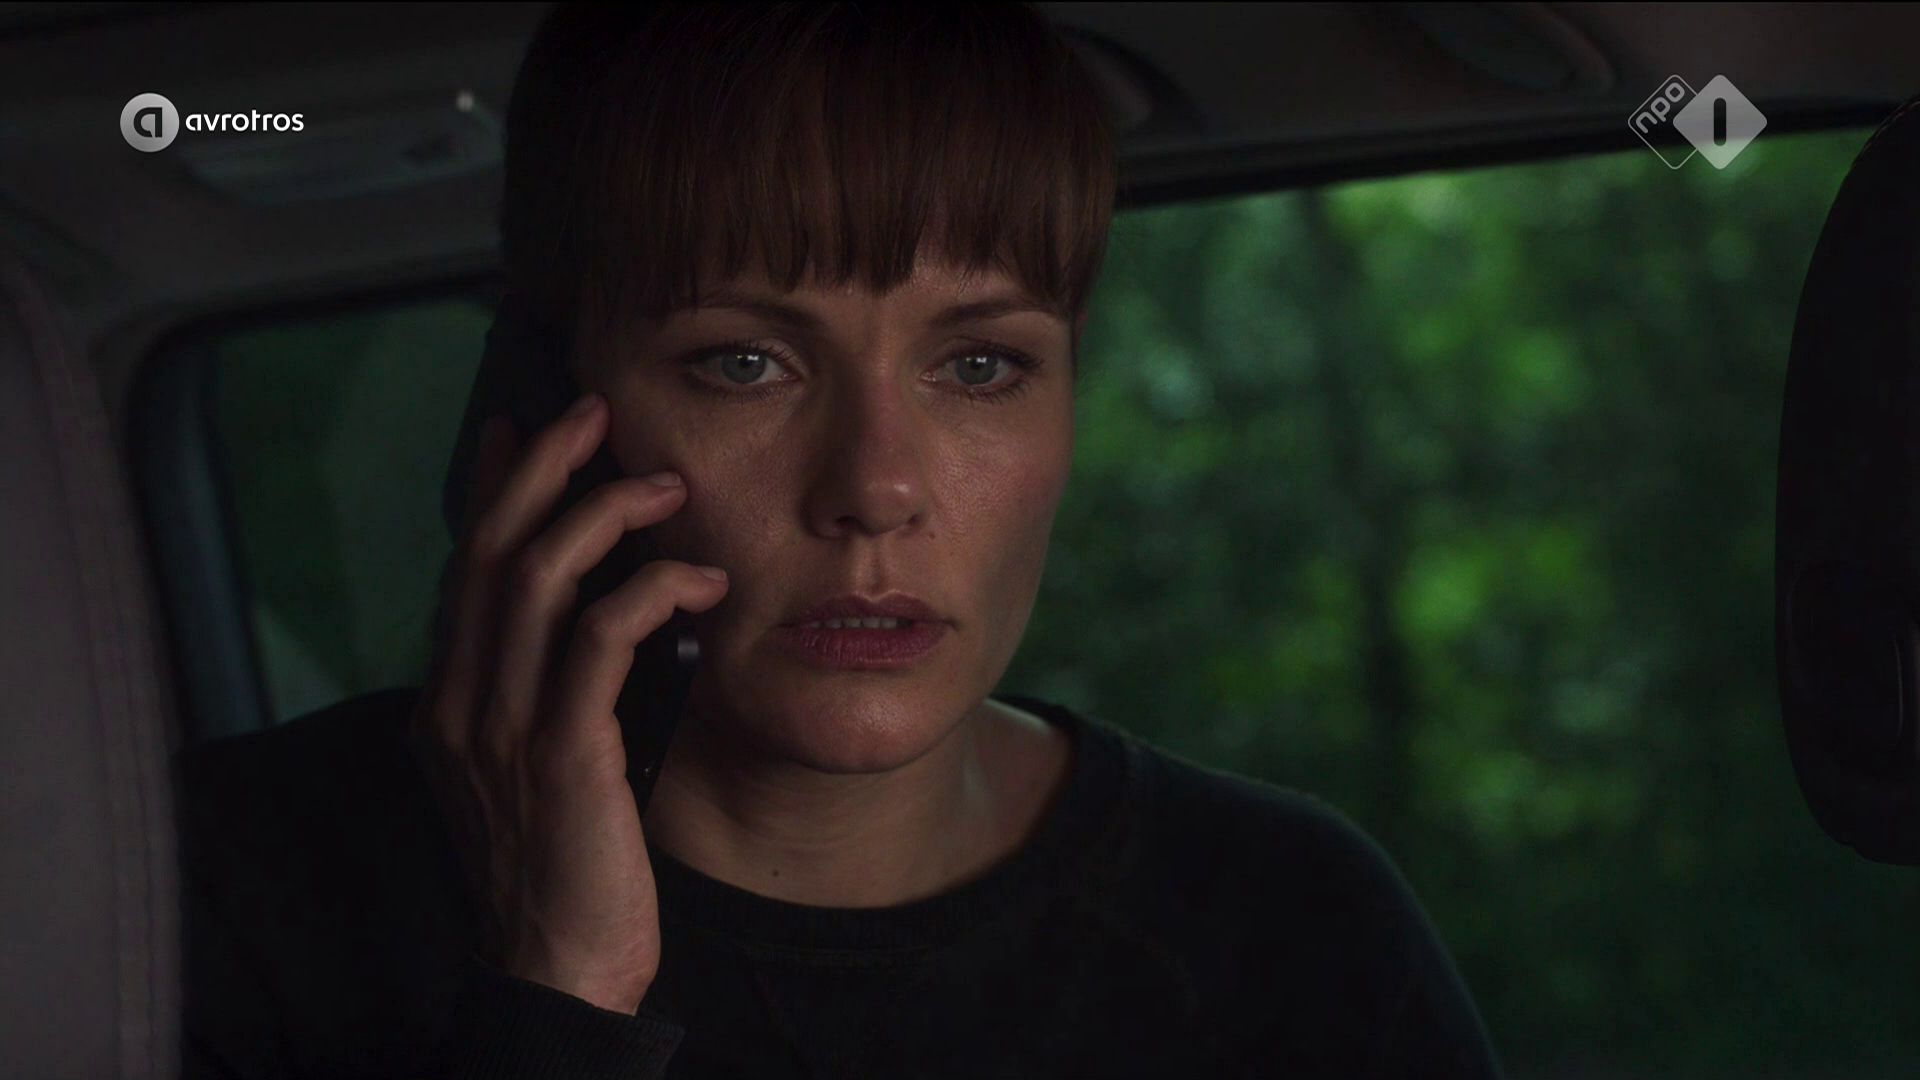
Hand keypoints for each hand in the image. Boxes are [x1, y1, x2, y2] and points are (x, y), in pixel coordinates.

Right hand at [410, 392, 728, 1013]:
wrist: (558, 968)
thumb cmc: (567, 865)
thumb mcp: (538, 766)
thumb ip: (545, 692)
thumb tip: (587, 617)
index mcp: (450, 702)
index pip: (466, 568)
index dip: (496, 490)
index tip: (527, 427)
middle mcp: (462, 703)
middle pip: (491, 550)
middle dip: (543, 467)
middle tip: (597, 412)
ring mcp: (503, 729)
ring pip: (538, 578)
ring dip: (604, 513)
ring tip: (664, 484)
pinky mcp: (562, 755)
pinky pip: (600, 640)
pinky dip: (650, 592)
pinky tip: (698, 580)